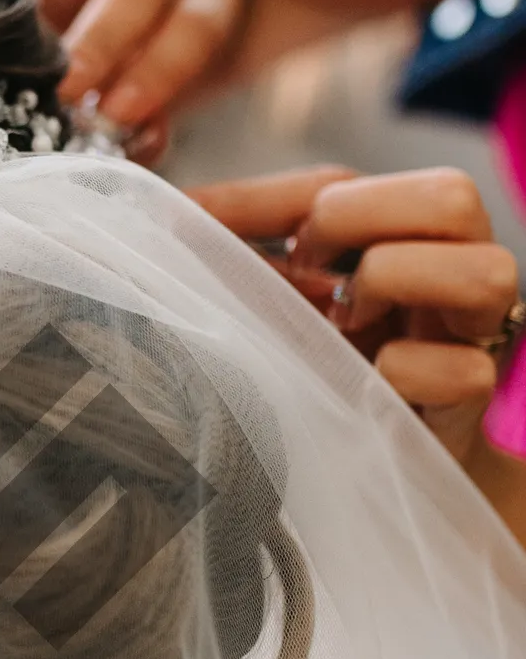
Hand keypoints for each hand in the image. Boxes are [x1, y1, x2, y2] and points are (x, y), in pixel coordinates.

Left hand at [189, 167, 523, 475]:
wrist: (368, 476)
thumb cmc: (323, 375)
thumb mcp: (280, 306)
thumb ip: (240, 254)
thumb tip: (171, 215)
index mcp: (403, 241)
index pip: (351, 182)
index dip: (283, 197)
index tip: (221, 230)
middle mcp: (450, 274)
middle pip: (453, 197)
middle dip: (360, 216)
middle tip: (306, 266)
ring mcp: (470, 335)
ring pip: (486, 271)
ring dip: (395, 283)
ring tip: (345, 321)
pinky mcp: (469, 401)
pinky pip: (465, 371)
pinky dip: (403, 373)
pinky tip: (367, 387)